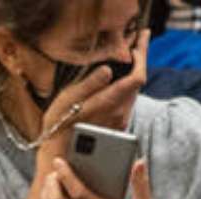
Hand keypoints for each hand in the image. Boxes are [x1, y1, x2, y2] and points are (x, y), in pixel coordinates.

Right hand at [38, 29, 149, 150]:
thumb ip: (90, 83)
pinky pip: (126, 103)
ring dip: (132, 75)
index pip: (137, 77)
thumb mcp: (69, 99)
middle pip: (138, 84)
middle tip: (138, 42)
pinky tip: (119, 82)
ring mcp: (120, 123)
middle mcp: (120, 114)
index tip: (140, 40)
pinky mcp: (116, 129)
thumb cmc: (58, 125)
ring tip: (130, 57)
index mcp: (110, 103)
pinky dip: (126, 88)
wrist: (59, 155)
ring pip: (133, 93)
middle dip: (139, 61)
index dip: (142, 56)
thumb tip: (108, 70)